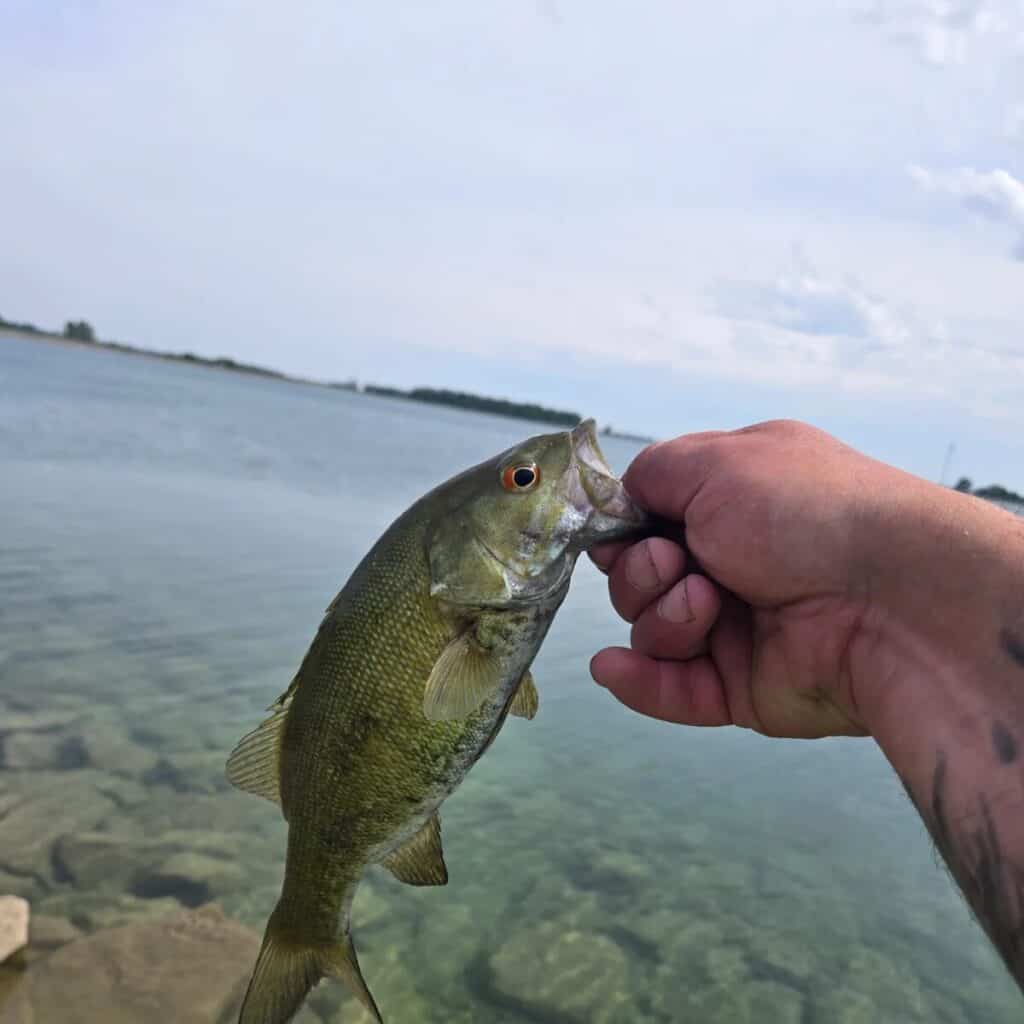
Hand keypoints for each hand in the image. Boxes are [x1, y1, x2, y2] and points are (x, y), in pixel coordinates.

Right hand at [589, 420, 903, 738]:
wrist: (888, 597)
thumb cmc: (805, 511)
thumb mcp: (717, 461)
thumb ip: (653, 474)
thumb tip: (619, 501)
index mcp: (733, 504)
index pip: (651, 520)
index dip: (625, 529)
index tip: (618, 530)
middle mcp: (731, 564)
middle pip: (640, 578)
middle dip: (642, 571)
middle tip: (677, 562)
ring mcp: (735, 627)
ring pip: (651, 632)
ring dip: (661, 616)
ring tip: (705, 603)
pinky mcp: (741, 687)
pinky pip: (672, 691)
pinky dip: (638, 681)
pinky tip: (612, 668)